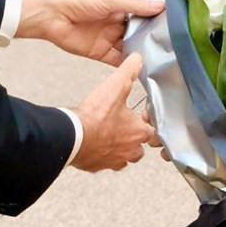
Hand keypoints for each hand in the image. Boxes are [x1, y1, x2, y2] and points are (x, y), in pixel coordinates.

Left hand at [16, 0, 163, 64]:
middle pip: (137, 33)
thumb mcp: (111, 0)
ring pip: (129, 48)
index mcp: (119, 7)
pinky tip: (140, 67)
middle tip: (169, 46)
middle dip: (150, 39)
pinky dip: (127, 64)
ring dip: (140, 52)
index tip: (172, 26)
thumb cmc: (77, 0)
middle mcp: (115, 23)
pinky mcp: (100, 53)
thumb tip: (160, 4)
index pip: (142, 15)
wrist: (51, 16)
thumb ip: (136, 5)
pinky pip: (117, 60)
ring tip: (158, 59)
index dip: (155, 20)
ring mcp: (108, 38)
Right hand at [72, 53, 153, 171]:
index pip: (153, 130)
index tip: (138, 115)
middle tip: (124, 127)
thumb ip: (129, 71)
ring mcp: (114, 160)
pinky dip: (102, 156)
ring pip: (124, 158)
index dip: (146, 121)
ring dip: (120, 149)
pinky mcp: (97, 166)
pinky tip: (95, 145)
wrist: (73, 136)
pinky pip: (105, 163)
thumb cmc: (95, 116)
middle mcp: (130, 150)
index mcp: (138, 132)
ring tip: (110, 136)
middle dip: (134, 138)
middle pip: (140, 147)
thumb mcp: (116, 85)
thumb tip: (137, 60)